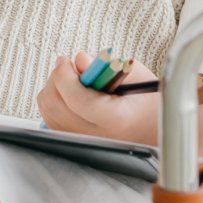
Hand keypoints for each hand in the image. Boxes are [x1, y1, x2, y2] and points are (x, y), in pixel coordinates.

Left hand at [36, 52, 161, 144]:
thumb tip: (78, 60)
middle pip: (57, 106)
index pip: (78, 99)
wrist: (154, 127)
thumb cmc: (147, 100)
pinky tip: (69, 95)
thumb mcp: (135, 75)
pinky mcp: (74, 143)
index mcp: (117, 119)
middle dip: (57, 79)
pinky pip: (50, 120)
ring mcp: (84, 142)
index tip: (66, 60)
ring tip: (72, 80)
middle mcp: (97, 136)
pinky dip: (54, 102)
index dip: (65, 75)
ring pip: (48, 113)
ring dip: (53, 89)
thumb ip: (106, 65)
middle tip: (68, 66)